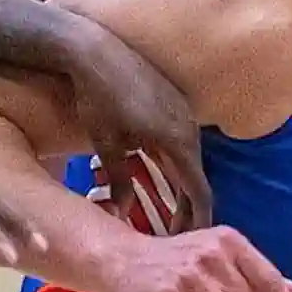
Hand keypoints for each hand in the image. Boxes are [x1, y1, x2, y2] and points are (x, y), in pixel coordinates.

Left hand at [58, 20, 212, 230]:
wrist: (92, 49)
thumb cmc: (98, 100)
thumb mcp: (108, 146)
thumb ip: (120, 182)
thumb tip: (125, 213)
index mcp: (179, 141)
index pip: (199, 191)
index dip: (198, 221)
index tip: (192, 242)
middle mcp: (189, 127)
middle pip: (196, 176)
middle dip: (187, 207)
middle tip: (175, 235)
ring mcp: (182, 110)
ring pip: (187, 158)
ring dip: (178, 184)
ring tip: (166, 209)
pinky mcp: (171, 99)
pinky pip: (179, 140)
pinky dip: (172, 163)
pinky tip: (156, 173)